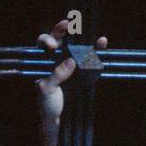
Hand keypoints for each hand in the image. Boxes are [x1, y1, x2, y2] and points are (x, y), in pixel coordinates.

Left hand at [36, 20, 107, 145]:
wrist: (58, 119)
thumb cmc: (46, 104)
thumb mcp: (47, 90)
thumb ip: (56, 75)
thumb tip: (70, 62)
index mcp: (43, 61)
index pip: (43, 43)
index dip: (47, 40)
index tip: (51, 46)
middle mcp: (56, 58)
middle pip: (60, 38)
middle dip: (62, 30)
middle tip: (67, 26)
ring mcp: (70, 62)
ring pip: (77, 44)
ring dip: (85, 37)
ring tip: (92, 35)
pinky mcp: (82, 70)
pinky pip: (90, 57)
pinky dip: (97, 49)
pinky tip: (102, 42)